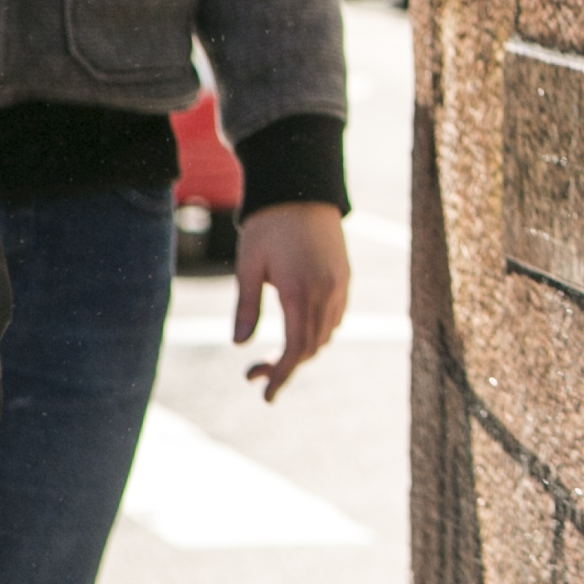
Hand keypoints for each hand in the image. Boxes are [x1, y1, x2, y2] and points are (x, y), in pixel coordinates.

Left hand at [233, 202, 350, 400]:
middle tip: (254, 374)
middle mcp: (325, 293)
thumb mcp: (248, 266)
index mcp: (299, 292)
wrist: (301, 188)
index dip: (281, 375)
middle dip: (285, 367)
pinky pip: (336, 317)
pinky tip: (297, 328)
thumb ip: (246, 306)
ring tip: (273, 353)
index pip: (295, 349)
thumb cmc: (268, 225)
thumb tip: (239, 344)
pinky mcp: (344, 277)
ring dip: (302, 350)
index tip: (265, 395)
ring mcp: (339, 285)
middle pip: (311, 348)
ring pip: (326, 334)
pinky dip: (317, 332)